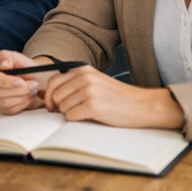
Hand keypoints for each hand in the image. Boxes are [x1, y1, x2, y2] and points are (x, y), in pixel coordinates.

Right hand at [0, 51, 49, 113]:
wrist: (35, 80)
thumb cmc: (27, 69)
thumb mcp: (20, 58)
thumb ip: (9, 57)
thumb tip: (3, 64)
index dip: (6, 81)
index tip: (21, 82)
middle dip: (20, 90)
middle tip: (33, 84)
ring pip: (5, 103)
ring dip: (23, 97)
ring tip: (31, 90)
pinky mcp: (0, 106)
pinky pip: (10, 110)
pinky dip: (22, 104)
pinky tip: (27, 97)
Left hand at [44, 66, 184, 128]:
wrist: (143, 105)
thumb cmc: (118, 97)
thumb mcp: (95, 82)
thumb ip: (74, 83)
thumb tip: (48, 93)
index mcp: (83, 70)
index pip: (53, 80)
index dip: (49, 95)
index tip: (50, 105)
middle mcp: (84, 78)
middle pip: (55, 95)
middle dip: (59, 106)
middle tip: (70, 111)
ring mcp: (89, 91)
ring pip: (63, 107)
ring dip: (71, 113)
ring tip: (86, 112)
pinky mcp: (93, 106)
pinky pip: (71, 116)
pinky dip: (77, 119)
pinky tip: (90, 117)